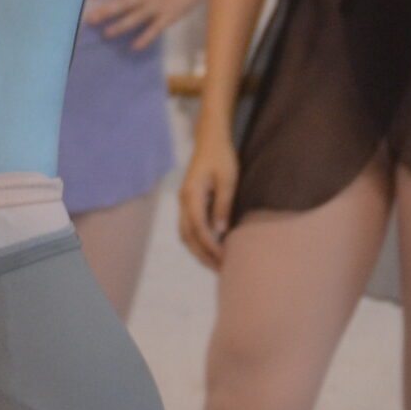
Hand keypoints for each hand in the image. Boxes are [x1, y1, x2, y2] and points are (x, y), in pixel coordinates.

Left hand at [84, 0, 212, 51]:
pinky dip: (144, 39)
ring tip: (106, 34)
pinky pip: (154, 30)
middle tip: (88, 19)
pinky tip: (134, 47)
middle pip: (121, 4)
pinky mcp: (168, 16)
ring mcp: (157, 5)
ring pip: (134, 19)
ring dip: (118, 27)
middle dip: (104, 12)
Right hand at [177, 133, 238, 270]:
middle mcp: (183, 200)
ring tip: (216, 264)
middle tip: (221, 270)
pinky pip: (188, 227)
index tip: (225, 259)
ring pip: (185, 234)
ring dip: (199, 251)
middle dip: (203, 255)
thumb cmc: (222, 157)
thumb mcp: (228, 180)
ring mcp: (183, 202)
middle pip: (188, 236)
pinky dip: (197, 242)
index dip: (211, 247)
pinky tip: (211, 249)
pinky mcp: (188, 202)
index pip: (199, 229)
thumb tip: (221, 233)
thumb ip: (223, 206)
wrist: (210, 139)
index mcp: (191, 194)